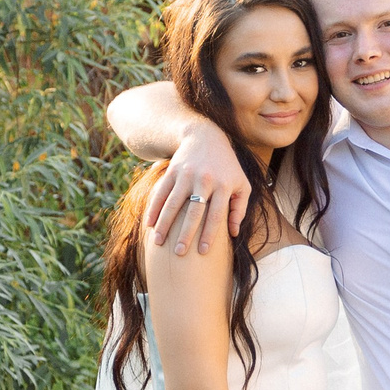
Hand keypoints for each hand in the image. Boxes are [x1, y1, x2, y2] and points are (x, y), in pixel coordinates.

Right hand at [142, 120, 251, 256]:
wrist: (205, 137)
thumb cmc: (227, 167)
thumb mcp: (241, 184)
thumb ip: (239, 209)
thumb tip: (233, 234)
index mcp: (223, 185)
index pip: (216, 215)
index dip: (209, 234)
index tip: (203, 252)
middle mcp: (204, 180)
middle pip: (193, 212)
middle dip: (185, 234)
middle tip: (179, 253)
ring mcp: (186, 175)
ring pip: (173, 203)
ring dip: (164, 224)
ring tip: (158, 242)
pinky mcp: (172, 171)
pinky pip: (161, 193)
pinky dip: (154, 208)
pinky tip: (149, 224)